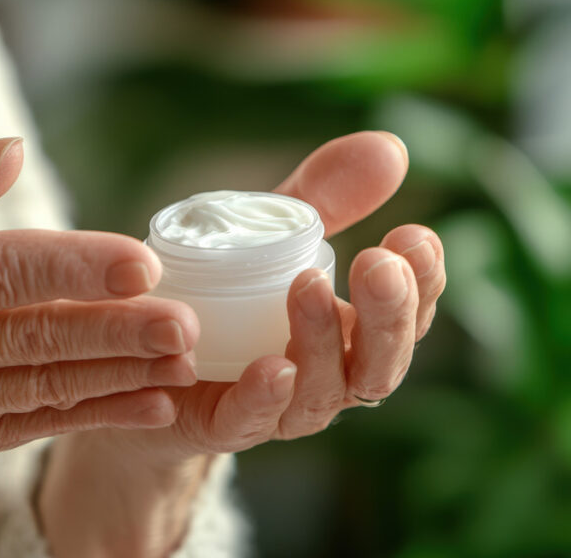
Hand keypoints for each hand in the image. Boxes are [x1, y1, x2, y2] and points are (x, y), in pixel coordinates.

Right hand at [0, 137, 198, 535]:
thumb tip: (6, 153)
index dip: (65, 270)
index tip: (137, 263)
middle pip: (26, 339)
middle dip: (114, 332)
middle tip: (184, 322)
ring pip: (39, 388)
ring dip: (118, 375)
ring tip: (183, 359)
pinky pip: (30, 428)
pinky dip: (92, 418)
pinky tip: (148, 405)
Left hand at [40, 131, 446, 557]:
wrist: (146, 359)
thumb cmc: (224, 295)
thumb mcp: (269, 238)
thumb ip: (322, 197)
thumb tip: (390, 146)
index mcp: (351, 332)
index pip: (409, 314)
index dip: (423, 280)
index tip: (414, 234)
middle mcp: (330, 376)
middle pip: (381, 362)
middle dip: (388, 313)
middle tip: (377, 263)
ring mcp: (282, 407)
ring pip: (324, 391)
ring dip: (322, 341)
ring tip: (309, 287)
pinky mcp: (225, 424)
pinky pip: (253, 419)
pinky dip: (266, 396)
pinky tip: (272, 366)